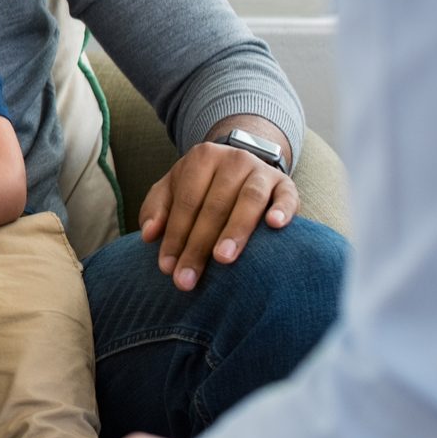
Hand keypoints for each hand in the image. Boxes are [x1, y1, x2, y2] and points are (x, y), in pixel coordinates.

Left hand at [138, 138, 298, 291]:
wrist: (242, 166)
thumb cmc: (201, 186)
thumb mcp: (173, 189)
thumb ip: (157, 209)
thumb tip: (148, 234)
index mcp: (202, 158)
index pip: (185, 201)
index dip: (174, 236)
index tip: (166, 268)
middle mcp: (233, 159)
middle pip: (214, 205)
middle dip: (198, 245)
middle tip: (187, 279)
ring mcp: (261, 170)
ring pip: (249, 200)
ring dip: (235, 231)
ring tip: (222, 259)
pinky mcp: (286, 184)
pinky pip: (287, 196)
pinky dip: (282, 209)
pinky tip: (274, 225)